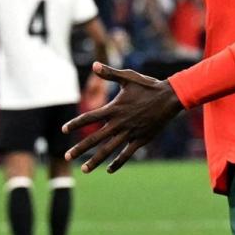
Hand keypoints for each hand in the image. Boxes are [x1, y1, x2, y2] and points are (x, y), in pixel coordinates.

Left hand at [62, 62, 183, 173]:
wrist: (170, 98)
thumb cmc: (148, 86)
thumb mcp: (128, 78)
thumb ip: (110, 74)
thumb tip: (94, 65)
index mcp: (114, 108)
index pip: (89, 118)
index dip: (75, 124)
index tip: (63, 130)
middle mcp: (119, 123)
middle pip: (95, 138)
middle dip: (80, 148)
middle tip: (67, 156)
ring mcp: (130, 133)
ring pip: (109, 149)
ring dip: (95, 160)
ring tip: (83, 169)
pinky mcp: (141, 139)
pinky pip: (126, 154)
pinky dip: (117, 162)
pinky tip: (109, 170)